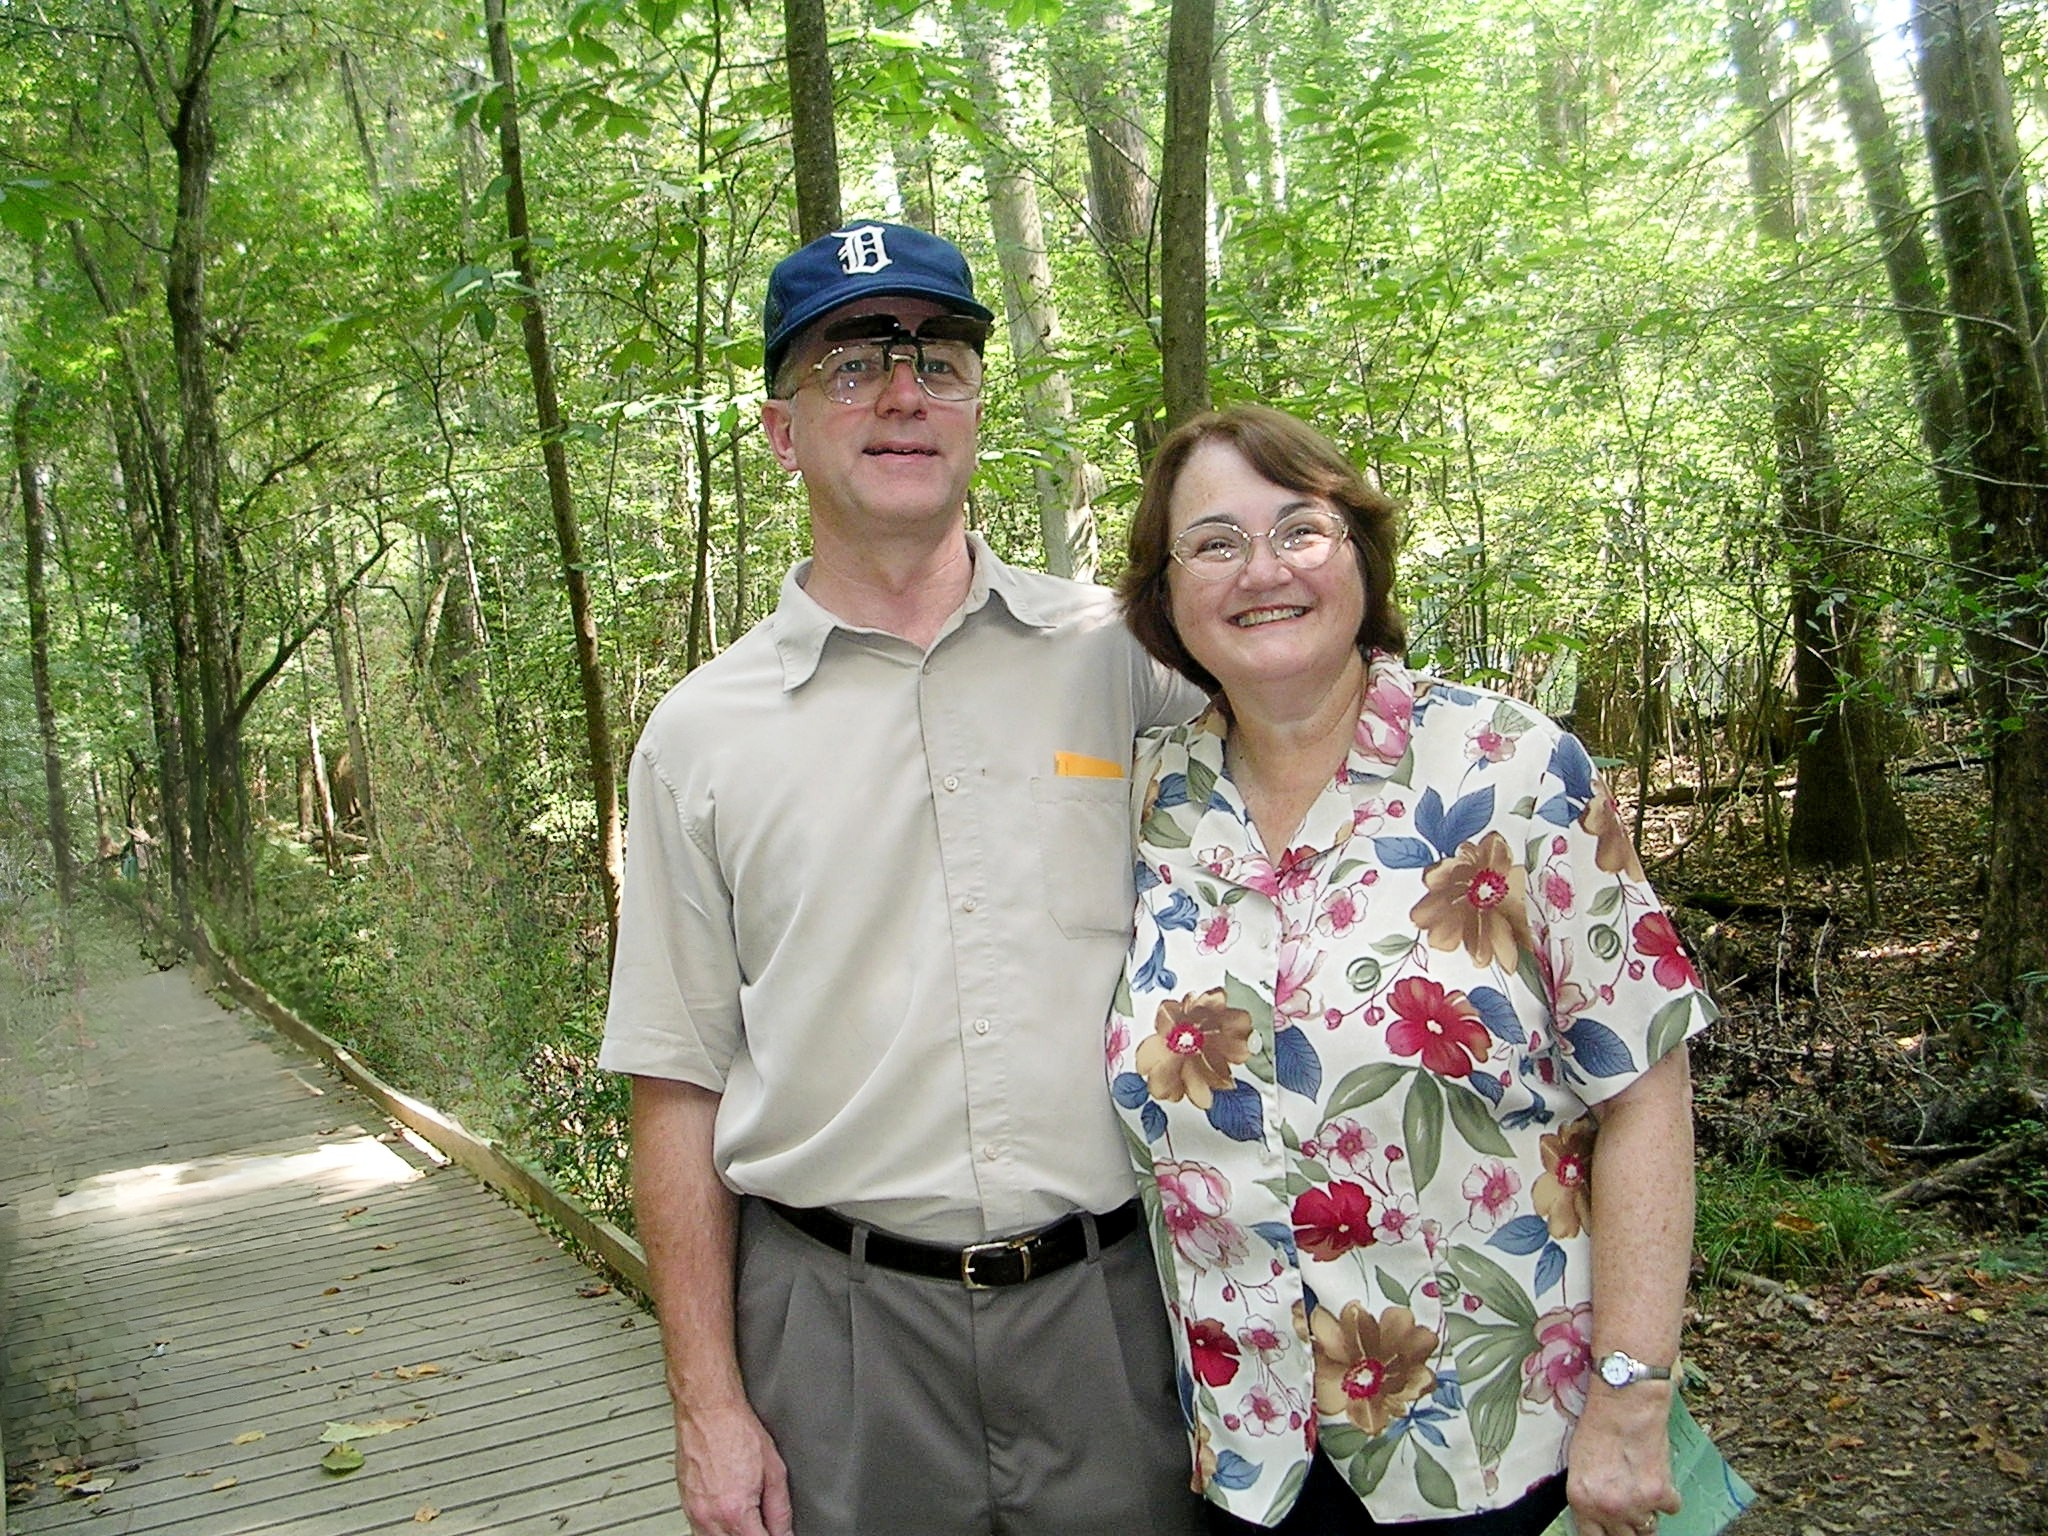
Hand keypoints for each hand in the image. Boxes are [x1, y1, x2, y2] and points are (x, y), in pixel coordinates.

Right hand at [675, 1398, 793, 1535]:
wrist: (708, 1409)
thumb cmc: (736, 1429)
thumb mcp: (774, 1470)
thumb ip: (780, 1509)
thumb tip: (784, 1532)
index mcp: (735, 1511)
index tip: (779, 1534)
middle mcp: (710, 1517)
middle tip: (765, 1524)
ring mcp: (694, 1512)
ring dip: (734, 1534)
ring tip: (748, 1518)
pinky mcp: (685, 1505)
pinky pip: (700, 1532)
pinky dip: (717, 1531)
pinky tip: (729, 1517)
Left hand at [1565, 1385, 1680, 1535]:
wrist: (1624, 1404)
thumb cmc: (1598, 1427)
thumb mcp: (1579, 1466)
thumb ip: (1590, 1497)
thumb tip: (1602, 1515)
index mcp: (1581, 1501)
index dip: (1605, 1534)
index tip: (1612, 1531)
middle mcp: (1608, 1509)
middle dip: (1627, 1526)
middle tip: (1631, 1510)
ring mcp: (1636, 1505)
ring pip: (1649, 1529)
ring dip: (1647, 1513)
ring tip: (1642, 1489)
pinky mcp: (1661, 1495)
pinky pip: (1671, 1509)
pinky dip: (1668, 1497)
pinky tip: (1658, 1476)